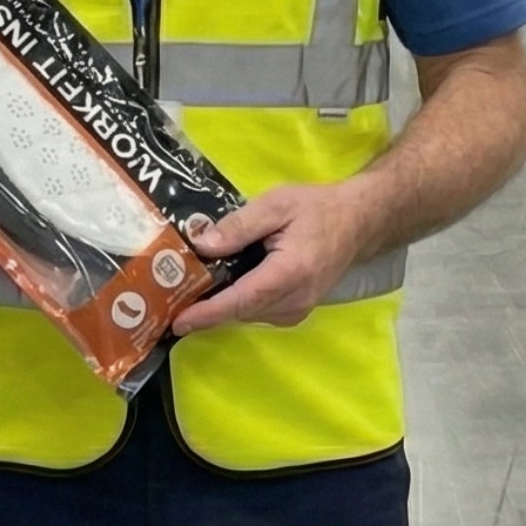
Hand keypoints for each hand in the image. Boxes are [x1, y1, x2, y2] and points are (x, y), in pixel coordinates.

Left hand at [172, 183, 372, 334]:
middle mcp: (295, 300)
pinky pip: (258, 312)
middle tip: (168, 300)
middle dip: (205, 310)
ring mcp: (298, 310)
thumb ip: (239, 226)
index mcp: (290, 272)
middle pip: (240, 311)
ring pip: (247, 314)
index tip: (179, 321)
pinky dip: (236, 304)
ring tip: (187, 292)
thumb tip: (202, 245)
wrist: (356, 222)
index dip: (208, 313)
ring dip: (219, 307)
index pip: (242, 300)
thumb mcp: (276, 204)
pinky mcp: (296, 311)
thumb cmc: (316, 209)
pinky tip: (219, 288)